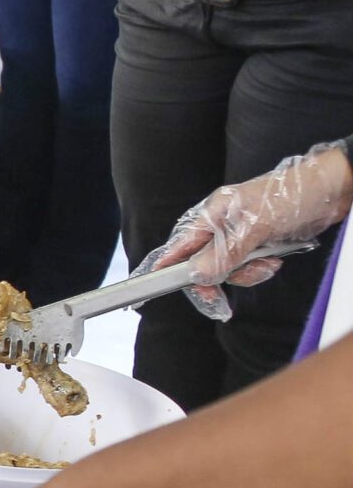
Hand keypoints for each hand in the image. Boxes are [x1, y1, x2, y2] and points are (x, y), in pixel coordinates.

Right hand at [141, 142, 351, 320]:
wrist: (333, 190)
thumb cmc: (292, 195)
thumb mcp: (256, 226)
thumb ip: (224, 253)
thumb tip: (196, 275)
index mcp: (212, 214)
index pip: (179, 247)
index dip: (166, 268)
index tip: (154, 288)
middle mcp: (221, 226)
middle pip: (201, 265)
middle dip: (218, 278)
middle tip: (222, 297)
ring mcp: (239, 236)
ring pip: (226, 270)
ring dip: (246, 273)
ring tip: (266, 262)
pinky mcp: (257, 244)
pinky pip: (247, 268)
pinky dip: (260, 269)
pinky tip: (274, 259)